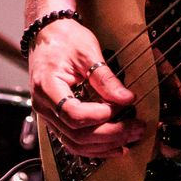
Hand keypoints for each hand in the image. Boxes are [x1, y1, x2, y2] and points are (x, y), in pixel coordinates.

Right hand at [29, 17, 142, 157]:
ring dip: (104, 145)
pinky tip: (114, 145)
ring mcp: (48, 115)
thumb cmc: (63, 39)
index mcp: (47, 86)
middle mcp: (44, 105)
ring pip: (75, 143)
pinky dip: (95, 146)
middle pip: (76, 134)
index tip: (120, 107)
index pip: (72, 113)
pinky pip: (73, 140)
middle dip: (110, 134)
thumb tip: (126, 99)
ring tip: (130, 138)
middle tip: (136, 127)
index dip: (99, 115)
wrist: (47, 34)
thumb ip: (105, 78)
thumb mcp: (87, 52)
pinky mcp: (57, 118)